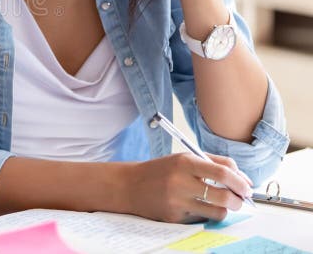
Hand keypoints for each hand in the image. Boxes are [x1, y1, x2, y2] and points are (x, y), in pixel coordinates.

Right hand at [125, 153, 252, 222]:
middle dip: (239, 200)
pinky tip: (199, 207)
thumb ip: (214, 163)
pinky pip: (202, 219)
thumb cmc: (161, 171)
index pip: (223, 173)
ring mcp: (177, 202)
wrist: (130, 185)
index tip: (247, 187)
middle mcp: (180, 182)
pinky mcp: (174, 217)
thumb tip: (243, 179)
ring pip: (217, 212)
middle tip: (240, 199)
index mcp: (184, 162)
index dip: (240, 182)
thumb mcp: (183, 158)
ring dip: (226, 209)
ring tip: (222, 204)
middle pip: (224, 196)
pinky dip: (206, 214)